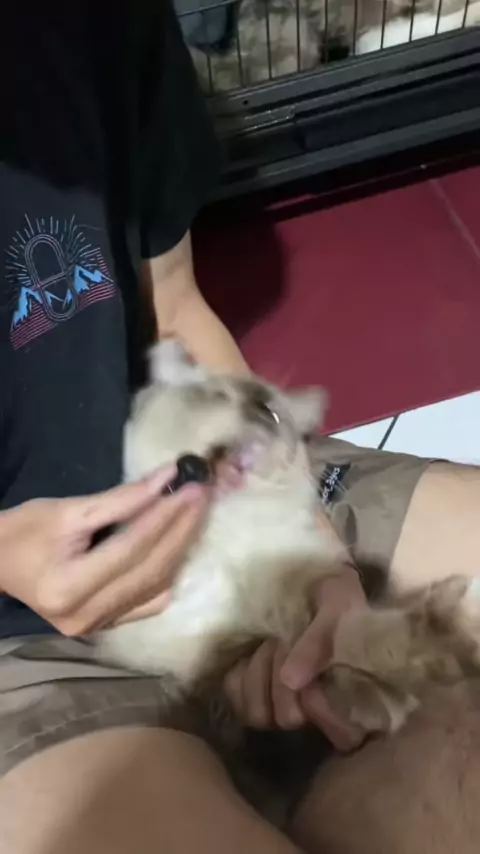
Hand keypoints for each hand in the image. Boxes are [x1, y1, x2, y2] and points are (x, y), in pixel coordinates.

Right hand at [0, 468, 208, 635]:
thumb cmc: (23, 532)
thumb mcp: (67, 510)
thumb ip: (120, 499)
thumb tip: (168, 478)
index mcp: (67, 588)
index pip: (130, 549)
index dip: (165, 518)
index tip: (191, 488)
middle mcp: (85, 617)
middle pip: (149, 571)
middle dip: (181, 530)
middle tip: (203, 495)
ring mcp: (97, 627)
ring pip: (155, 588)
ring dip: (181, 549)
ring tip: (198, 514)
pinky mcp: (106, 627)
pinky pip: (149, 601)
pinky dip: (169, 572)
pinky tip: (182, 545)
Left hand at [224, 566, 368, 750]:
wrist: (310, 582)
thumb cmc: (333, 596)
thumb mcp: (337, 604)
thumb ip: (321, 640)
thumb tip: (293, 680)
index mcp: (350, 698)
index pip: (342, 734)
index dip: (323, 706)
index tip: (317, 671)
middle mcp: (316, 713)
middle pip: (289, 718)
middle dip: (282, 672)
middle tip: (286, 639)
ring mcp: (281, 706)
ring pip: (258, 714)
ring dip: (260, 671)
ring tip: (271, 641)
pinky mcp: (251, 695)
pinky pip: (235, 697)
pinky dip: (240, 672)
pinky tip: (253, 651)